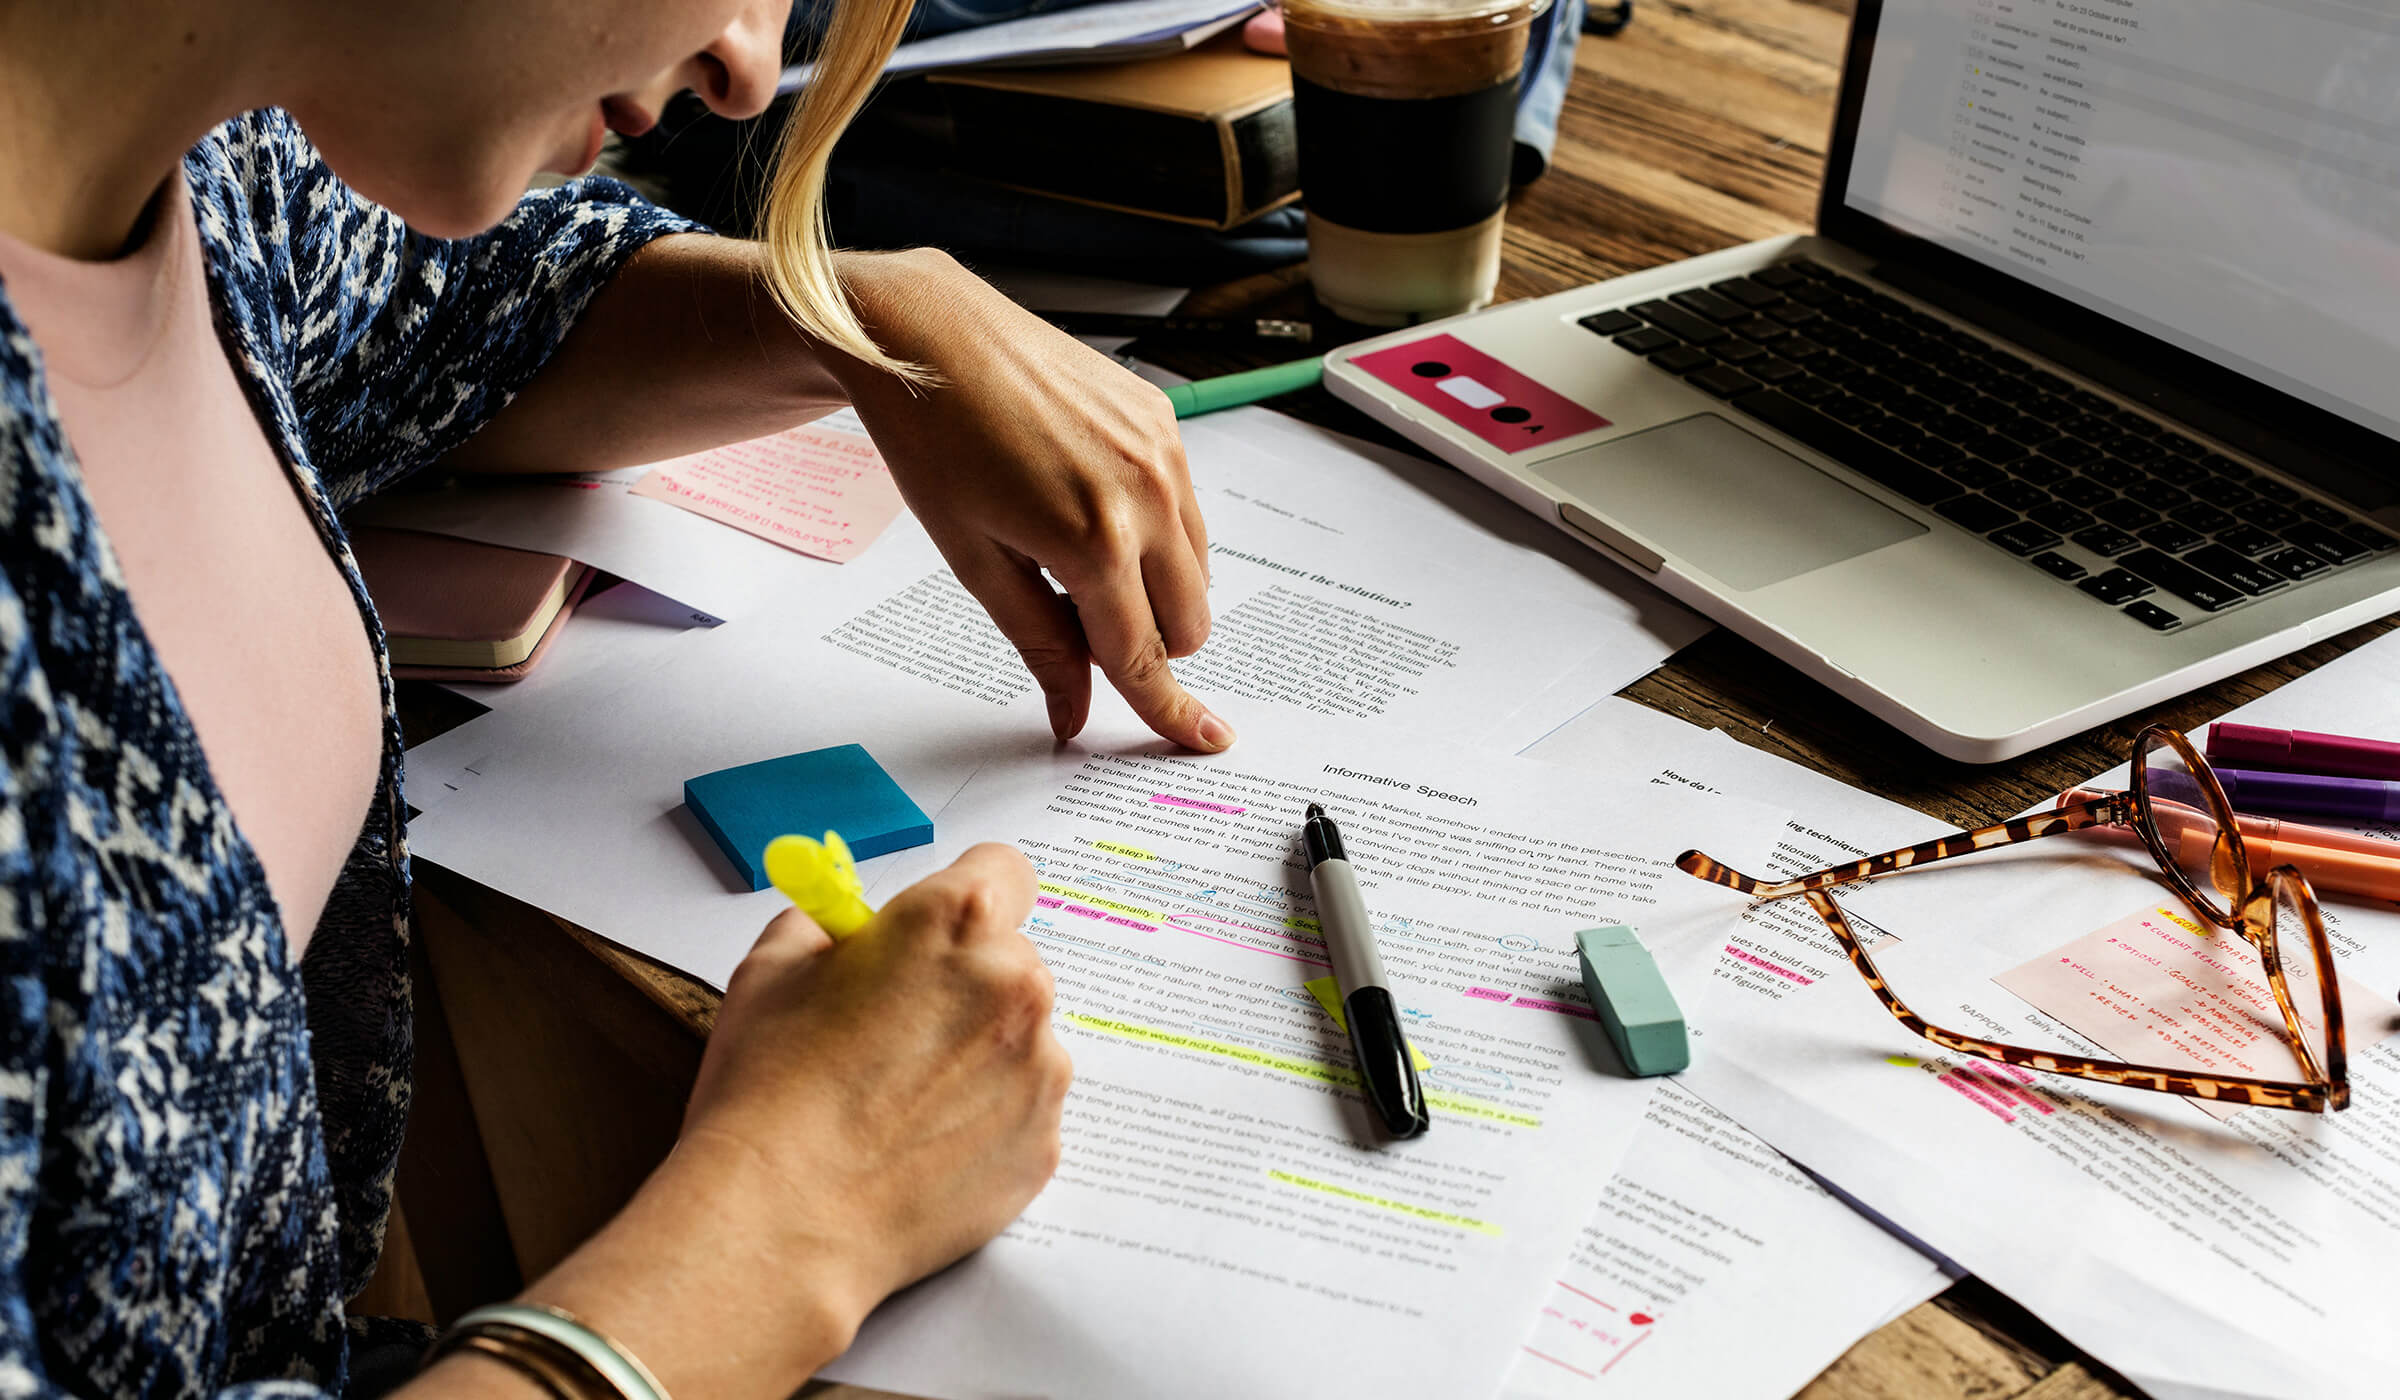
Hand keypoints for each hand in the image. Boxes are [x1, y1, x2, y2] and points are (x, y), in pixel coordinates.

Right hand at [687, 842, 1070, 1309]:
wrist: (780, 1220)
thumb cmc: (768, 1094)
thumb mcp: (771, 970)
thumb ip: (826, 925)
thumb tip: (846, 926)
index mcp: (954, 922)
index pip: (1003, 870)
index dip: (965, 895)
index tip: (941, 929)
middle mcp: (1016, 985)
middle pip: (1012, 960)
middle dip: (964, 984)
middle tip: (898, 1030)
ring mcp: (1040, 1069)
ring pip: (1021, 1038)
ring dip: (979, 1054)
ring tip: (900, 1101)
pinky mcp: (1043, 1142)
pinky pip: (1023, 1110)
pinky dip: (986, 1120)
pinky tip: (920, 1145)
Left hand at [830, 250, 1233, 751]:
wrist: (931, 336)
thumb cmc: (935, 440)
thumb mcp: (976, 562)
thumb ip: (1039, 643)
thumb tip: (1073, 712)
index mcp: (1094, 541)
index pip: (1143, 655)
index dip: (1167, 709)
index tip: (1201, 739)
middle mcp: (1146, 495)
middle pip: (1187, 622)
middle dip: (1143, 640)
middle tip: (1072, 613)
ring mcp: (1163, 453)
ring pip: (1196, 569)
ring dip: (1152, 587)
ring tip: (1070, 548)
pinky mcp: (1164, 421)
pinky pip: (1185, 510)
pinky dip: (1152, 530)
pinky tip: (1085, 499)